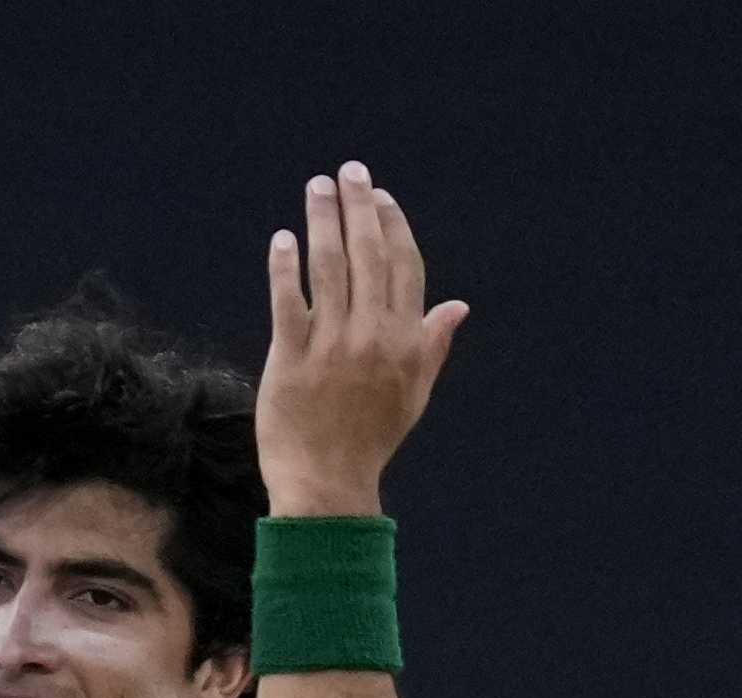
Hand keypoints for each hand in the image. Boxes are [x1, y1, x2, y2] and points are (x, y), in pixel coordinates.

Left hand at [257, 161, 467, 516]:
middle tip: (349, 172)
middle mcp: (373, 336)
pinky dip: (286, 268)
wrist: (328, 482)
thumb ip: (433, 344)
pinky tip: (284, 238)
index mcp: (406, 340)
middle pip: (368, 256)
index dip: (393, 226)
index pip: (404, 266)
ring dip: (323, 221)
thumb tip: (458, 305)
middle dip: (360, 208)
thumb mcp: (414, 393)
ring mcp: (331, 346)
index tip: (381, 197)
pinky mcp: (290, 360)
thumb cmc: (370, 439)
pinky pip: (288, 304)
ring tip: (317, 188)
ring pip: (329, 269)